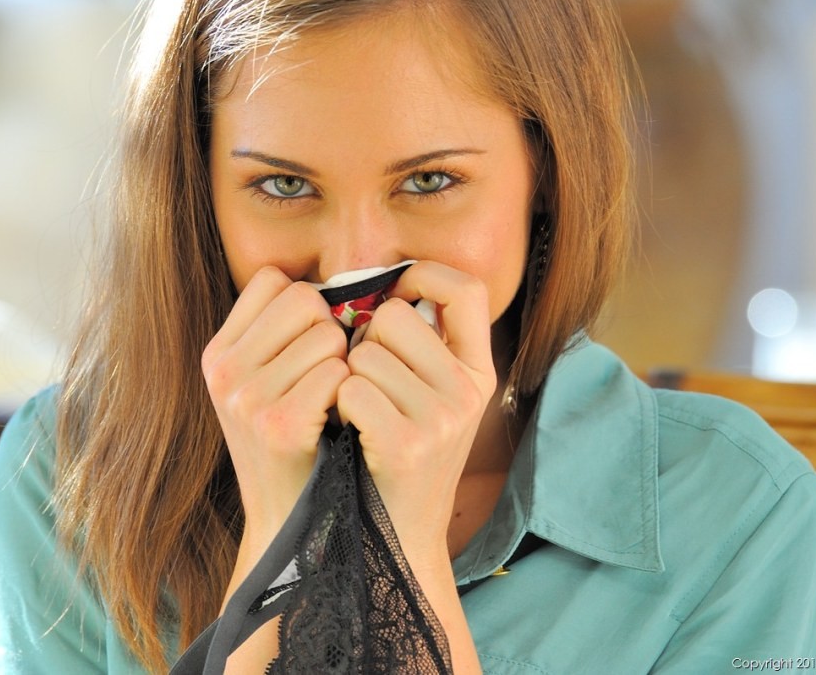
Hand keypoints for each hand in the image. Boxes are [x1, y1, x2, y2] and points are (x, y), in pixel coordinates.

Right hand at [201, 266, 350, 563]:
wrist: (290, 525)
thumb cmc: (294, 445)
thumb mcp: (263, 384)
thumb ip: (279, 333)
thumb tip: (324, 280)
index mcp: (217, 354)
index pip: (272, 279)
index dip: (304, 304)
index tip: (310, 343)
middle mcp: (223, 370)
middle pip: (304, 298)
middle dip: (329, 329)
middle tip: (328, 374)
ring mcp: (246, 398)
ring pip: (327, 334)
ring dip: (345, 364)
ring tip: (332, 402)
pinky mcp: (280, 425)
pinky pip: (338, 373)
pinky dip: (351, 393)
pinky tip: (340, 420)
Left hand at [336, 260, 497, 576]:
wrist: (390, 541)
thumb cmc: (392, 457)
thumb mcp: (427, 399)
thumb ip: (419, 346)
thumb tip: (379, 284)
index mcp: (478, 373)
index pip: (466, 289)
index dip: (424, 275)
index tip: (394, 292)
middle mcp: (469, 392)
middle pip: (395, 318)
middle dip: (364, 342)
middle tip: (362, 381)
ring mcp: (442, 419)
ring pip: (365, 354)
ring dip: (345, 378)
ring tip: (357, 416)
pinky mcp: (407, 444)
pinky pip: (350, 389)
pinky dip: (336, 406)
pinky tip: (347, 433)